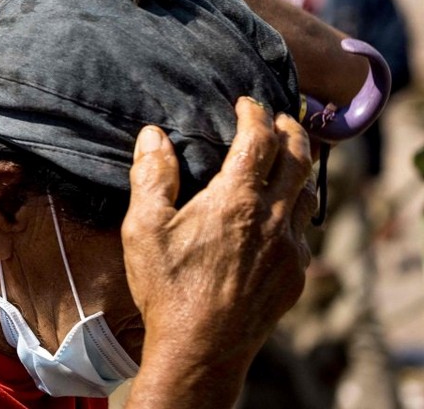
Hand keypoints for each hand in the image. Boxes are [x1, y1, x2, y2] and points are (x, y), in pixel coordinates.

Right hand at [122, 98, 315, 408]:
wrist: (200, 349)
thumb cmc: (167, 288)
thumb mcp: (144, 228)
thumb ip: (150, 176)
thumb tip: (153, 136)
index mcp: (235, 200)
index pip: (259, 140)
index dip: (255, 114)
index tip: (246, 102)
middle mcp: (271, 219)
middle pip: (299, 159)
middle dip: (291, 131)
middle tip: (279, 119)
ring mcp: (289, 249)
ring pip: (308, 194)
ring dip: (300, 170)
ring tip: (287, 160)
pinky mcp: (294, 276)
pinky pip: (301, 232)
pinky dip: (294, 210)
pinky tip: (277, 216)